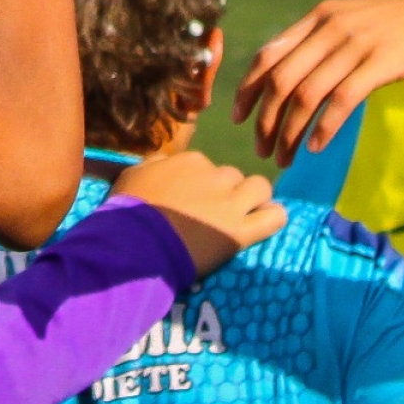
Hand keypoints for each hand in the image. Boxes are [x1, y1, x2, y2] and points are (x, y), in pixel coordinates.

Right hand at [110, 150, 285, 276]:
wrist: (135, 242)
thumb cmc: (128, 209)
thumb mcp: (133, 174)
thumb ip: (155, 165)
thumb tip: (164, 163)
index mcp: (190, 160)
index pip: (206, 166)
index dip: (200, 184)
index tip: (189, 200)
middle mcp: (216, 176)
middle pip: (233, 176)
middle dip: (226, 191)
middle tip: (212, 212)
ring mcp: (231, 203)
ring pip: (261, 188)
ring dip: (254, 199)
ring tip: (243, 215)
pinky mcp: (242, 231)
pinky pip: (275, 217)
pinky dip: (273, 217)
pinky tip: (264, 223)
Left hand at [233, 0, 403, 166]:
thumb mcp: (356, 22)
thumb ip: (323, 41)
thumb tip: (289, 75)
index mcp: (319, 16)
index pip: (267, 56)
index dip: (247, 89)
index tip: (238, 118)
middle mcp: (331, 27)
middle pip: (280, 80)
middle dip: (264, 120)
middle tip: (261, 150)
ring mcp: (357, 43)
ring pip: (305, 94)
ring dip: (289, 132)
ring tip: (284, 158)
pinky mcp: (382, 63)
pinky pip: (341, 100)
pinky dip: (323, 127)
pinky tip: (315, 147)